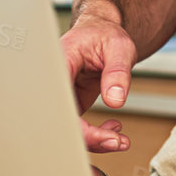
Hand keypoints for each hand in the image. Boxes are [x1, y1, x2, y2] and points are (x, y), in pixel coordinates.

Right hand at [62, 10, 139, 152]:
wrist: (101, 33)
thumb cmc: (105, 34)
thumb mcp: (119, 47)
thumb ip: (117, 72)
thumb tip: (115, 101)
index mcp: (59, 63)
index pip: (60, 102)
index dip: (79, 126)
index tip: (106, 137)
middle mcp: (54, 82)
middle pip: (59, 122)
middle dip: (88, 140)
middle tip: (117, 142)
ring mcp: (61, 96)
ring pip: (67, 128)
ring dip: (93, 141)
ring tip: (120, 140)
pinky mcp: (69, 104)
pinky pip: (76, 127)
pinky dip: (95, 135)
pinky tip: (114, 129)